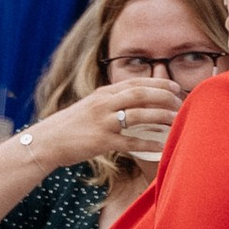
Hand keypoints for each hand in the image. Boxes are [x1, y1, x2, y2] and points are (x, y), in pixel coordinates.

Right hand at [33, 78, 182, 175]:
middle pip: (140, 94)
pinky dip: (148, 143)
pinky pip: (130, 142)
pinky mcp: (101, 141)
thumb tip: (133, 105)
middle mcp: (103, 104)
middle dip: (163, 96)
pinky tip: (162, 146)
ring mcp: (102, 122)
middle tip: (181, 103)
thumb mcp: (90, 107)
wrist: (47, 141)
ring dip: (161, 116)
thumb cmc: (71, 126)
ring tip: (177, 120)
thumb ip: (110, 103)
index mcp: (103, 94)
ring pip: (138, 115)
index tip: (175, 86)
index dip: (158, 83)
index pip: (135, 82)